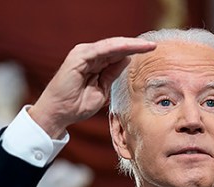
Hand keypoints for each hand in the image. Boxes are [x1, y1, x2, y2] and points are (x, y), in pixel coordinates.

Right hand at [29, 37, 155, 138]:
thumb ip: (111, 74)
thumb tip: (126, 60)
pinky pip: (102, 49)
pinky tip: (130, 48)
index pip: (116, 53)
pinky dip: (117, 48)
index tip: (151, 52)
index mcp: (93, 62)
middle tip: (153, 46)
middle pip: (116, 47)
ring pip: (111, 45)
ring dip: (130, 45)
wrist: (59, 113)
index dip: (133, 52)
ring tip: (146, 46)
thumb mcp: (102, 90)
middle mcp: (88, 54)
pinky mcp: (79, 56)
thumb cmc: (77, 105)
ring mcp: (83, 53)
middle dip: (135, 46)